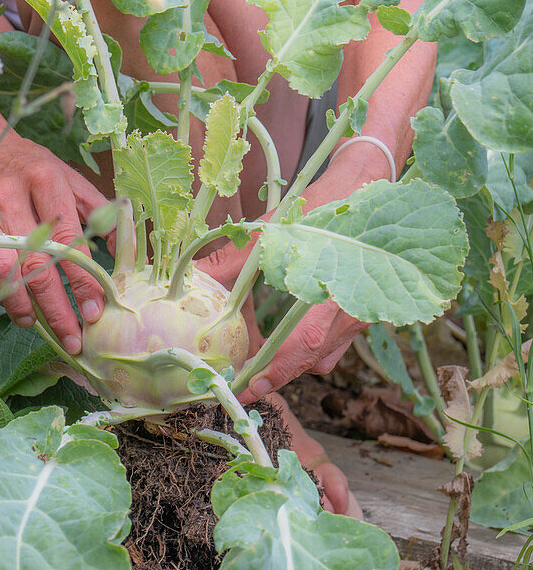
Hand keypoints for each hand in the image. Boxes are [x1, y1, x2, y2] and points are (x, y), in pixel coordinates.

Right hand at [0, 98, 108, 350]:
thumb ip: (96, 209)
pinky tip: (11, 305)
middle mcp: (10, 196)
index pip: (69, 240)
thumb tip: (121, 245)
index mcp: (44, 180)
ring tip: (39, 324)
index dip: (83, 280)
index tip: (94, 309)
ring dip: (21, 305)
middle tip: (72, 337)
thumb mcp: (65, 174)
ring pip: (2, 271)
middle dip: (57, 307)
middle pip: (36, 263)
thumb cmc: (24, 162)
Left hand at [198, 149, 380, 393]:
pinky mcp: (361, 309)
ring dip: (291, 364)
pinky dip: (306, 349)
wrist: (372, 182)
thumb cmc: (325, 201)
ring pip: (324, 354)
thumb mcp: (278, 226)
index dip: (278, 369)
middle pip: (313, 358)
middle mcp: (354, 308)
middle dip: (276, 375)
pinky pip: (333, 343)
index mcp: (335, 287)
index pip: (306, 343)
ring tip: (256, 364)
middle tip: (242, 385)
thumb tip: (197, 279)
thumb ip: (238, 258)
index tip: (250, 387)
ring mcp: (362, 311)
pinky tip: (284, 341)